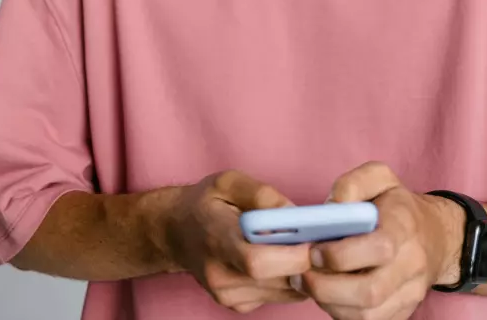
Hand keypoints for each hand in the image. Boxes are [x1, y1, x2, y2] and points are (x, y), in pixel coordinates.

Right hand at [162, 170, 312, 313]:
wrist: (175, 232)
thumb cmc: (204, 203)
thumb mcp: (227, 182)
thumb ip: (262, 194)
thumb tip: (295, 213)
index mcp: (216, 239)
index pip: (257, 261)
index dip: (292, 254)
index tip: (310, 236)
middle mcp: (220, 275)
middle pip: (278, 280)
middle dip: (305, 261)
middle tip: (311, 239)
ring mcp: (227, 295)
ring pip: (285, 292)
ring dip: (299, 271)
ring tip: (292, 245)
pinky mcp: (236, 305)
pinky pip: (278, 297)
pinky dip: (287, 279)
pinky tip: (276, 259)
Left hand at [295, 162, 459, 319]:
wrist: (435, 236)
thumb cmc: (397, 205)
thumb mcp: (379, 178)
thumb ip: (353, 184)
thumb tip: (333, 207)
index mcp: (404, 226)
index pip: (378, 248)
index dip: (341, 254)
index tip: (314, 249)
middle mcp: (412, 264)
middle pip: (370, 291)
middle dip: (326, 287)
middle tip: (302, 274)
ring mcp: (410, 292)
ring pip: (367, 314)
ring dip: (329, 303)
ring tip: (309, 284)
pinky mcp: (403, 310)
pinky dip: (342, 313)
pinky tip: (328, 294)